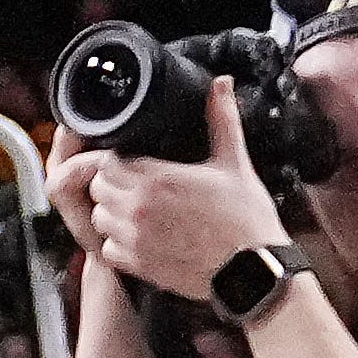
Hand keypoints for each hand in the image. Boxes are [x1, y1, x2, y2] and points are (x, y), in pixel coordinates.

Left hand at [64, 88, 295, 298]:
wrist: (259, 274)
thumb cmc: (248, 220)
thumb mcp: (235, 164)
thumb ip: (221, 120)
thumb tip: (221, 83)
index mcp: (156, 179)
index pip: (107, 160)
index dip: (117, 160)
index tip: (134, 163)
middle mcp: (138, 208)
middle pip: (99, 186)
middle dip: (113, 184)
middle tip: (138, 186)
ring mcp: (136, 239)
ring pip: (100, 217)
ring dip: (113, 212)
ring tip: (140, 211)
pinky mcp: (140, 266)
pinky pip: (109, 250)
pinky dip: (120, 244)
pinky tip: (143, 238)